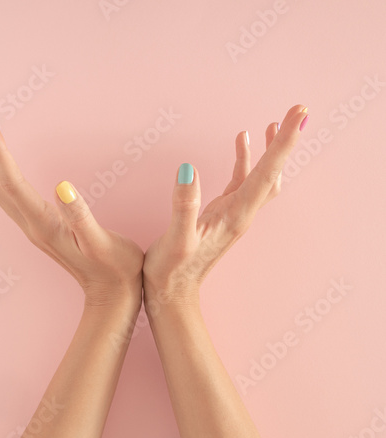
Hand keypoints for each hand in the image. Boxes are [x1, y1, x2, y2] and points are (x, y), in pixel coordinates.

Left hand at [0, 121, 143, 306]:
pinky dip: (2, 180)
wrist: (112, 293)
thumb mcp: (102, 242)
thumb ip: (81, 215)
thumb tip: (62, 185)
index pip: (13, 184)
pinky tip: (4, 174)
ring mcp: (36, 230)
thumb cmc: (114, 267)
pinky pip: (13, 200)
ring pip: (2, 195)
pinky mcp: (43, 230)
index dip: (0, 154)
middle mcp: (34, 227)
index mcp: (46, 225)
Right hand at [143, 104, 308, 305]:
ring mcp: (233, 213)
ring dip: (269, 151)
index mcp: (235, 215)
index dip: (284, 142)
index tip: (300, 113)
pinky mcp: (222, 213)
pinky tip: (241, 145)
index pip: (266, 173)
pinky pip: (241, 182)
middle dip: (286, 141)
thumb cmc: (172, 270)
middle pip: (273, 172)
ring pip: (261, 177)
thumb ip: (184, 205)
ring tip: (272, 124)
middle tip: (298, 111)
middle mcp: (241, 213)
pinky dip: (245, 161)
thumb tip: (189, 168)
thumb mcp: (176, 239)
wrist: (173, 292)